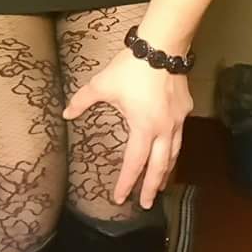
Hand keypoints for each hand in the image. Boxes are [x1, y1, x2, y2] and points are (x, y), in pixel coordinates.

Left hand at [63, 48, 193, 208]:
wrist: (162, 47)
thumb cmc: (131, 68)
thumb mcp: (102, 84)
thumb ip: (82, 100)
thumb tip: (66, 113)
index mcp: (143, 128)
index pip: (134, 163)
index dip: (126, 182)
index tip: (119, 198)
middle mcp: (164, 130)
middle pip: (159, 167)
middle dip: (151, 187)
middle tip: (146, 204)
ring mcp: (178, 120)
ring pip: (173, 153)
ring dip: (165, 171)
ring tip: (160, 184)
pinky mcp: (185, 109)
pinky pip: (180, 136)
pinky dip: (174, 149)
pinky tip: (170, 150)